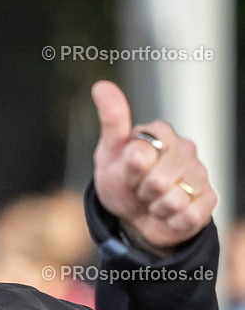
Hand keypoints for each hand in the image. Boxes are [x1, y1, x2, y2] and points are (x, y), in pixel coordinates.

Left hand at [91, 80, 217, 249]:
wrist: (133, 218)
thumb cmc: (122, 182)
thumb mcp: (109, 153)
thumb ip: (112, 121)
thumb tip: (101, 86)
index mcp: (161, 133)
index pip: (139, 155)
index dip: (129, 172)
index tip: (128, 173)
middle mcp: (185, 149)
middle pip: (157, 181)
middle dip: (142, 193)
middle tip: (141, 190)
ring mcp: (199, 173)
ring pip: (172, 200)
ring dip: (156, 209)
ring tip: (154, 202)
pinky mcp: (208, 199)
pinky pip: (188, 217)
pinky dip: (171, 222)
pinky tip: (169, 215)